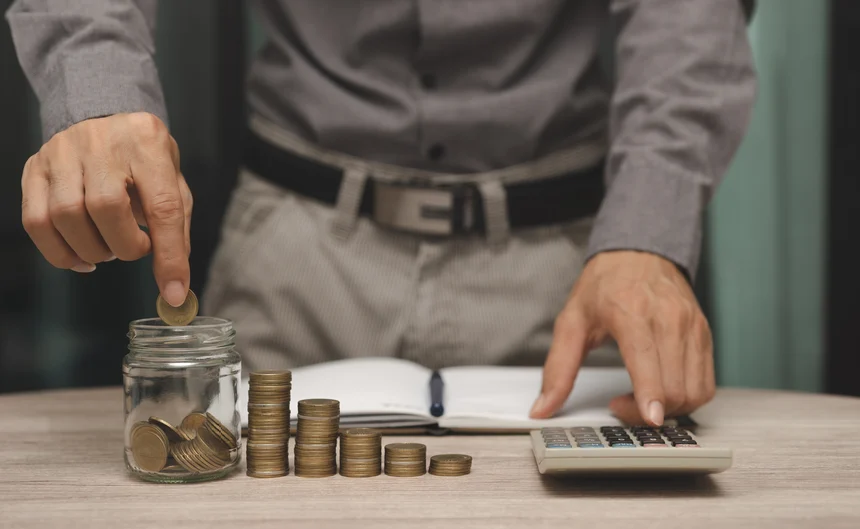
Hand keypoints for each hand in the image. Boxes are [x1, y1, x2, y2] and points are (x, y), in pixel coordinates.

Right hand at [21, 112, 191, 306]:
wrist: (101, 118)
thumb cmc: (143, 159)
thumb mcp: (171, 181)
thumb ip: (176, 226)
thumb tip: (174, 280)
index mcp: (148, 144)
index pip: (162, 206)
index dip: (169, 255)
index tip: (174, 292)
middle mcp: (102, 142)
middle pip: (106, 208)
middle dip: (124, 247)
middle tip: (133, 250)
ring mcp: (62, 153)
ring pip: (66, 215)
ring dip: (91, 250)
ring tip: (107, 249)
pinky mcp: (34, 168)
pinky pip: (36, 221)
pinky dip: (59, 251)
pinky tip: (80, 256)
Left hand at [529, 251, 714, 425]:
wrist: (639, 253)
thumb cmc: (605, 285)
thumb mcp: (571, 321)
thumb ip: (558, 368)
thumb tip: (543, 407)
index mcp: (631, 311)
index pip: (648, 359)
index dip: (650, 394)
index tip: (650, 418)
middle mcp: (668, 318)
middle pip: (673, 385)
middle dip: (647, 411)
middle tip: (621, 405)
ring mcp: (692, 326)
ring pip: (695, 389)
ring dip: (670, 409)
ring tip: (641, 399)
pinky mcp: (705, 335)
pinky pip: (706, 383)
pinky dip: (687, 399)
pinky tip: (662, 392)